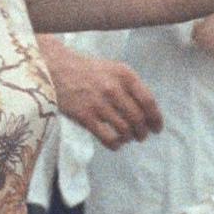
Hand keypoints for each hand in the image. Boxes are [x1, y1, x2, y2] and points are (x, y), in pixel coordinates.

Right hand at [46, 43, 162, 148]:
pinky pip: (108, 138)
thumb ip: (130, 86)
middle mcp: (114, 88)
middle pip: (138, 119)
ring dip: (129, 138)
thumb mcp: (113, 70)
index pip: (149, 102)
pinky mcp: (85, 116)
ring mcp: (99, 103)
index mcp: (125, 75)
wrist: (56, 68)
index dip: (156, 119)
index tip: (156, 128)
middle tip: (141, 136)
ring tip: (127, 138)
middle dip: (143, 132)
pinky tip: (115, 143)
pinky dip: (116, 144)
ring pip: (125, 130)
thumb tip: (147, 113)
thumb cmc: (87, 71)